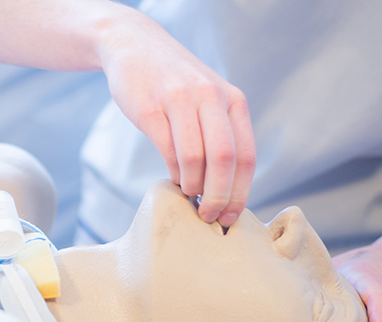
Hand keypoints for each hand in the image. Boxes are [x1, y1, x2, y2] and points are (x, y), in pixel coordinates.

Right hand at [97, 9, 255, 226]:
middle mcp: (211, 97)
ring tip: (189, 193)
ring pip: (195, 159)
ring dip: (193, 187)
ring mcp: (180, 100)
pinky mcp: (150, 108)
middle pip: (225, 161)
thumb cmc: (176, 83)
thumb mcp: (211, 98)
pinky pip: (168, 151)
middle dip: (219, 197)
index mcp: (233, 100)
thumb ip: (223, 134)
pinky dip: (173, 173)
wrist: (134, 45)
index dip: (240, 193)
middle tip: (209, 216)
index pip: (246, 157)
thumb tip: (228, 188)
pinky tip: (174, 178)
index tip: (231, 217)